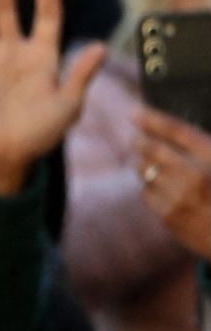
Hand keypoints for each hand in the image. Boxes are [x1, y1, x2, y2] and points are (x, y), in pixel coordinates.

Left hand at [131, 108, 210, 260]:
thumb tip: (150, 121)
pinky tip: (167, 194)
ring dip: (146, 168)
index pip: (179, 132)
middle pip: (153, 150)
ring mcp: (182, 198)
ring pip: (146, 172)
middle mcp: (198, 177)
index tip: (134, 114)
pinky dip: (152, 190)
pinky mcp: (169, 216)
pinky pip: (147, 194)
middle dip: (141, 143)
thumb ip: (192, 144)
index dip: (153, 120)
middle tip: (137, 140)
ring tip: (159, 172)